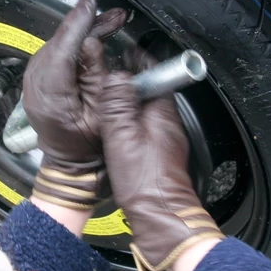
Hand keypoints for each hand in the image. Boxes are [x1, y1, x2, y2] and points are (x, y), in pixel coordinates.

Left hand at [22, 0, 125, 209]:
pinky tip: (91, 36)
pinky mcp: (37, 82)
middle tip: (115, 15)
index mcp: (50, 96)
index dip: (78, 24)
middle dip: (87, 24)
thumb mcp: (101, 114)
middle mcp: (35, 87)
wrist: (70, 167)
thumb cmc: (89, 148)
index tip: (90, 3)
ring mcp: (32, 84)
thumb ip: (95, 76)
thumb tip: (92, 43)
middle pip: (59, 43)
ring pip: (56, 45)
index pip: (62, 49)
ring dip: (82, 31)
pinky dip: (72, 43)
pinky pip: (54, 54)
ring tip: (111, 22)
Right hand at [98, 73, 223, 270]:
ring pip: (143, 112)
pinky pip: (140, 131)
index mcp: (162, 112)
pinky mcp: (156, 157)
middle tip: (105, 77)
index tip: (121, 52)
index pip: (153, 73)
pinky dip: (125, 126)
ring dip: (125, 106)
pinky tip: (111, 134)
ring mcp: (163, 141)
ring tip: (104, 103)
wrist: (159, 218)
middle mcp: (167, 124)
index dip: (136, 60)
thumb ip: (118, 103)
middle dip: (127, 82)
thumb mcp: (123, 135)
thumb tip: (115, 74)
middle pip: (147, 91)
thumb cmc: (144, 180)